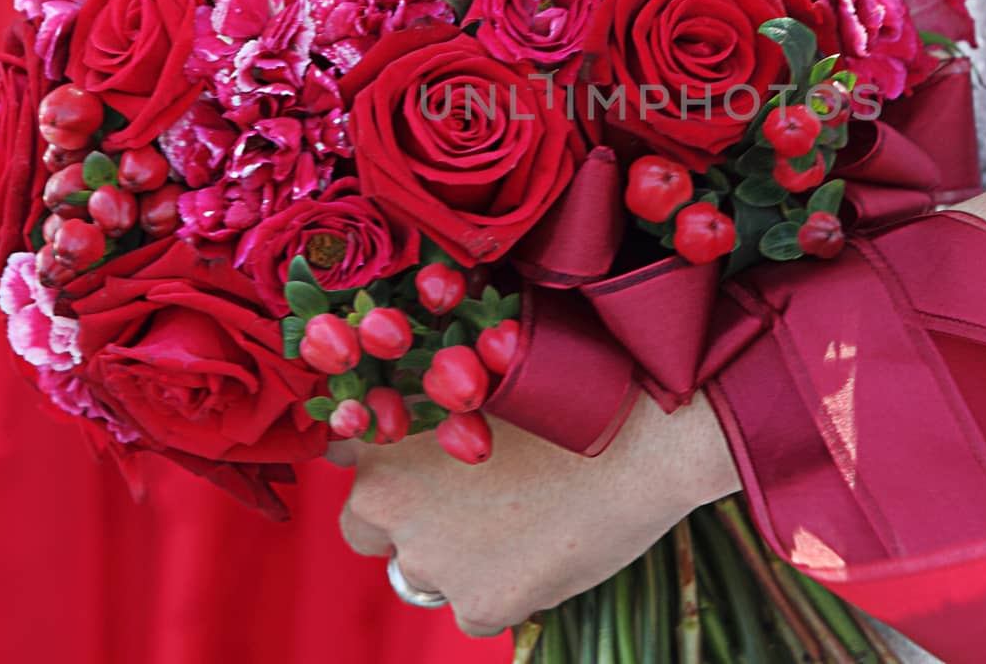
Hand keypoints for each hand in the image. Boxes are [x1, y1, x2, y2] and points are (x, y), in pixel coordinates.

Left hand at [329, 391, 739, 636]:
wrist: (644, 436)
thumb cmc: (572, 389)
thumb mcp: (483, 378)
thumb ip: (430, 406)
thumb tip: (411, 422)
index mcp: (382, 434)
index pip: (341, 451)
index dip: (377, 453)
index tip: (411, 452)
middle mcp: (388, 500)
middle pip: (366, 523)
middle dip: (406, 516)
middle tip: (470, 493)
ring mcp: (431, 558)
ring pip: (424, 571)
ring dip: (458, 555)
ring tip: (527, 514)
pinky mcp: (480, 605)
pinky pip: (474, 608)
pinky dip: (504, 588)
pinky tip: (547, 545)